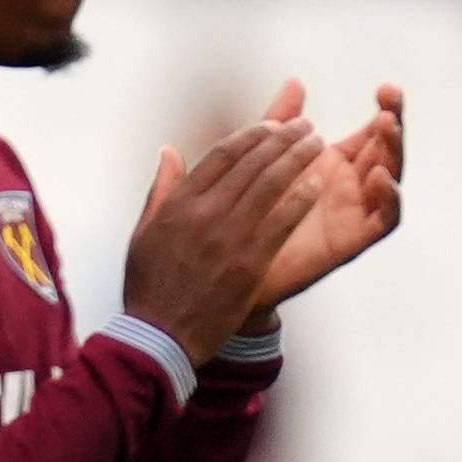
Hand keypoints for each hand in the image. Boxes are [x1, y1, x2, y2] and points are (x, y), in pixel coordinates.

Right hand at [121, 114, 325, 365]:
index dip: (249, 136)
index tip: (270, 125)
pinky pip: (282, 221)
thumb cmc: (149, 287)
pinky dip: (301, 198)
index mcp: (178, 204)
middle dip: (281, 138)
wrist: (160, 336)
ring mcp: (229, 237)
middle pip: (250, 163)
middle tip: (304, 126)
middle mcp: (204, 214)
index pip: (220, 156)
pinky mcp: (251, 262)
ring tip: (316, 142)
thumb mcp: (143, 233)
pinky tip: (317, 182)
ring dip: (296, 159)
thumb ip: (161, 190)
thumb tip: (169, 152)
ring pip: (270, 185)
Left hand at [250, 80, 404, 311]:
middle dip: (394, 125)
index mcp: (335, 164)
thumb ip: (280, 121)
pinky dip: (390, 199)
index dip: (386, 110)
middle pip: (387, 151)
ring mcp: (354, 212)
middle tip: (390, 105)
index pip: (371, 133)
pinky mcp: (351, 240)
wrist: (227, 267)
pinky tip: (381, 178)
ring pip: (390, 179)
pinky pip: (383, 220)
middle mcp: (350, 186)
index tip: (386, 88)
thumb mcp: (264, 158)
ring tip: (388, 128)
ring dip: (394, 154)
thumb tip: (296, 81)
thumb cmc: (247, 212)